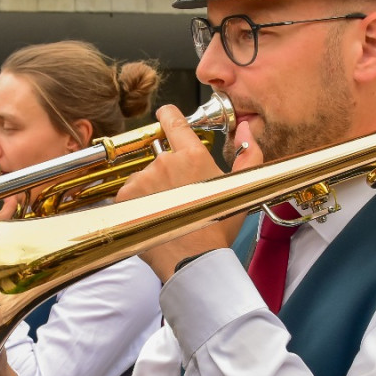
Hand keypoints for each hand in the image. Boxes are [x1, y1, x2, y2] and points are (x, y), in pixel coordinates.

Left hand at [116, 106, 263, 280]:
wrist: (193, 259)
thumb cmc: (218, 227)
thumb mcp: (240, 188)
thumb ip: (249, 153)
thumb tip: (246, 127)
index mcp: (192, 155)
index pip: (174, 121)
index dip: (168, 116)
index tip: (165, 116)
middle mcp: (165, 161)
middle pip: (160, 157)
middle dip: (167, 173)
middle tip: (179, 198)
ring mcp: (143, 178)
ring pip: (144, 177)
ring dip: (152, 189)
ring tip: (167, 212)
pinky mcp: (126, 196)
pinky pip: (129, 193)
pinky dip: (138, 203)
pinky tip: (153, 216)